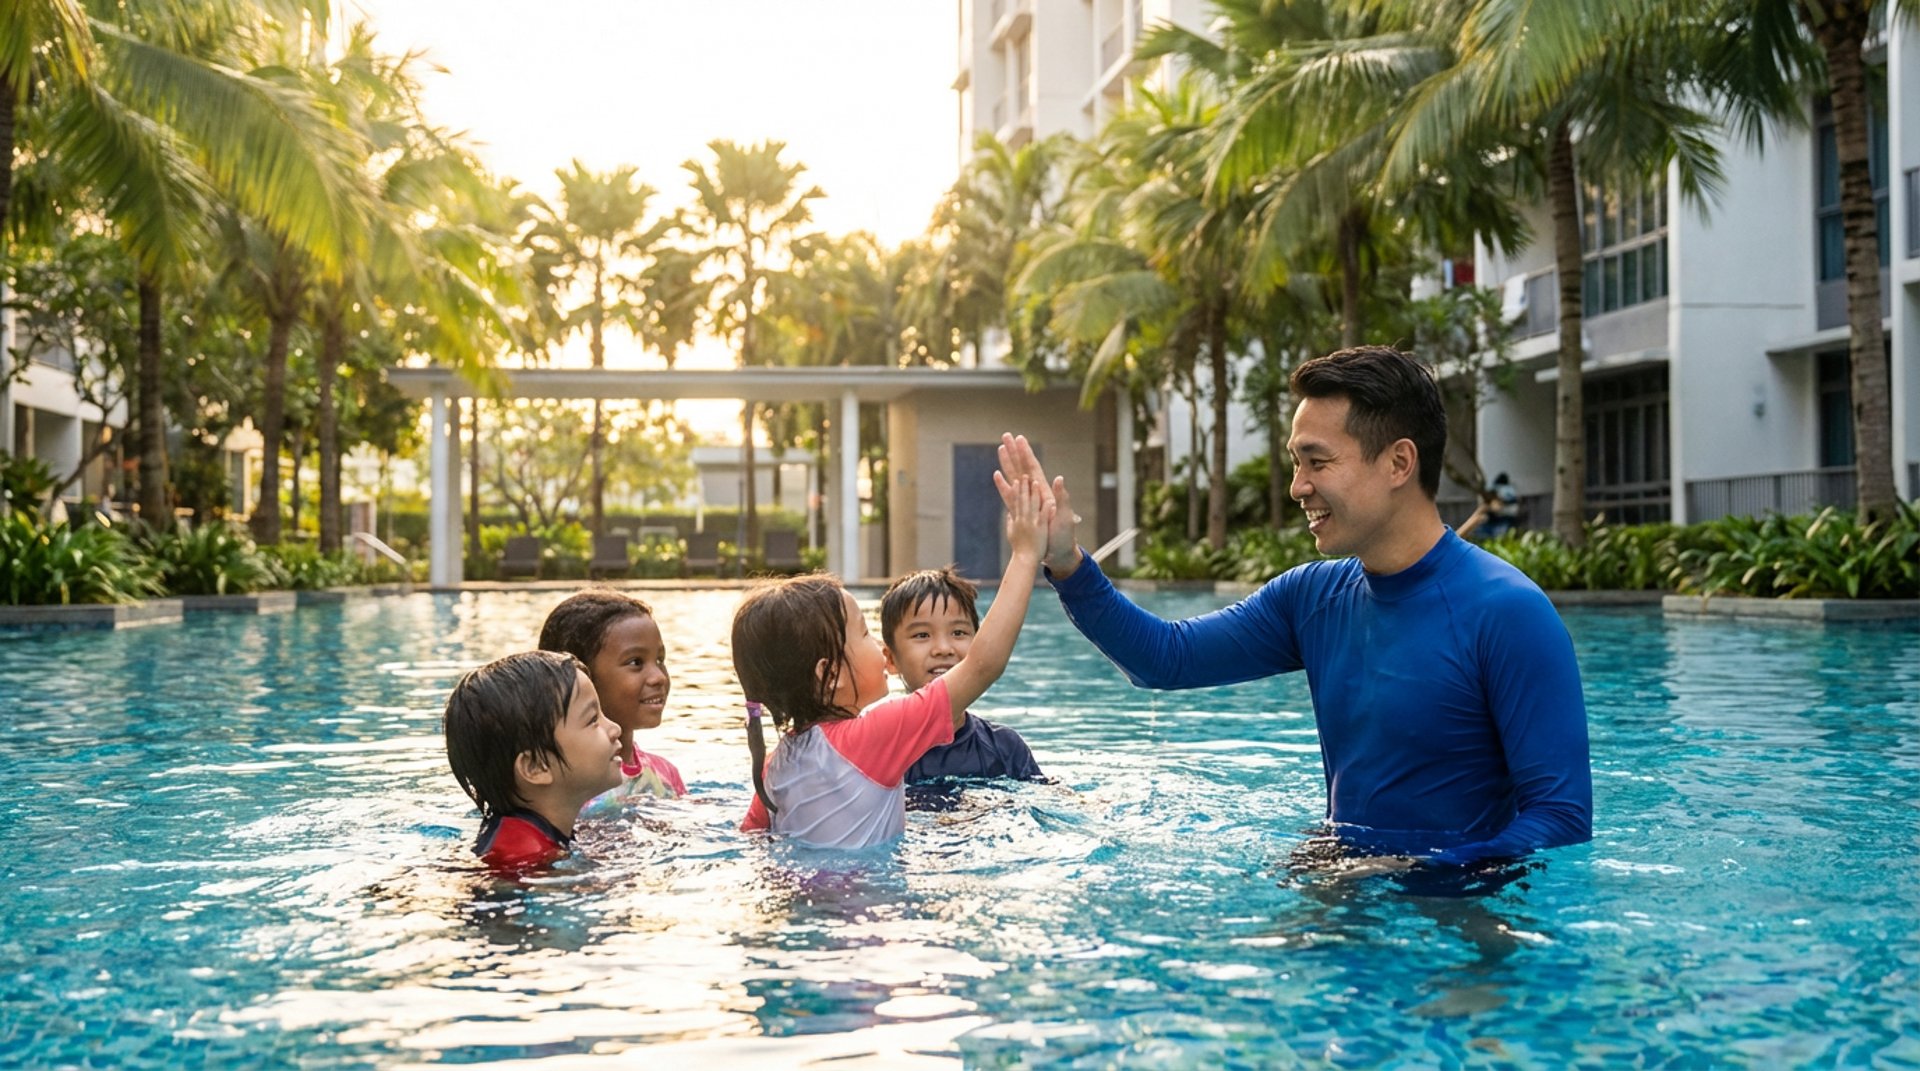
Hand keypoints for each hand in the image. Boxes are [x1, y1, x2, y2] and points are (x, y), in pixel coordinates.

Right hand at [992, 471, 1053, 561]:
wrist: (1026, 560)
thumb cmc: (1019, 549)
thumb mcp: (1011, 534)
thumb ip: (1011, 522)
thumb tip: (1009, 513)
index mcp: (1017, 519)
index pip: (1016, 501)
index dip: (1016, 490)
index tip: (1017, 480)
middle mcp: (1024, 519)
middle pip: (1023, 499)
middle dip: (1024, 486)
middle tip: (1024, 475)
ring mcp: (1032, 523)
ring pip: (1032, 504)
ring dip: (1033, 493)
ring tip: (1034, 482)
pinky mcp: (1040, 528)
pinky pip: (1043, 516)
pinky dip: (1046, 508)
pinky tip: (1049, 500)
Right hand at [997, 433, 1079, 574]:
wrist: (1058, 553)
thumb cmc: (1063, 536)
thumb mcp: (1065, 516)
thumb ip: (1062, 497)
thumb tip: (1058, 478)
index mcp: (1045, 492)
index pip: (1033, 468)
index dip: (1026, 453)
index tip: (1019, 439)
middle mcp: (1035, 494)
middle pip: (1022, 468)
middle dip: (1014, 452)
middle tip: (1006, 436)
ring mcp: (1027, 502)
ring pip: (1014, 477)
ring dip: (1007, 463)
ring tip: (1000, 448)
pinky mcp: (1021, 511)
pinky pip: (1009, 494)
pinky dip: (1003, 484)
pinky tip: (997, 475)